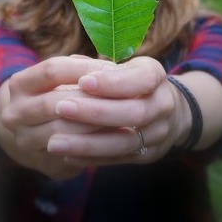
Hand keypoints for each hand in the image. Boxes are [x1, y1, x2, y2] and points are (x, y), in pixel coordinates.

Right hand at [0, 55, 111, 179]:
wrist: (35, 130)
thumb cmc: (57, 93)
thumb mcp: (63, 75)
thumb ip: (83, 68)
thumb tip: (115, 70)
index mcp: (20, 84)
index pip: (51, 70)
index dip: (84, 69)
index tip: (113, 69)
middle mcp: (14, 113)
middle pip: (54, 103)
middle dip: (90, 99)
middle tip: (121, 95)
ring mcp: (24, 141)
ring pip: (61, 132)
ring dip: (93, 124)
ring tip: (121, 116)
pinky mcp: (40, 163)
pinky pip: (70, 156)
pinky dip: (93, 146)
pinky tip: (114, 138)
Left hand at [46, 56, 187, 166]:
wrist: (167, 112)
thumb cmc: (134, 81)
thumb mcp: (126, 67)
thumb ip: (101, 67)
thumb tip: (72, 63)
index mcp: (157, 76)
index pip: (141, 79)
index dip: (113, 82)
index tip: (82, 81)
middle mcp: (163, 105)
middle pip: (134, 113)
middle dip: (95, 112)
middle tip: (61, 108)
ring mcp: (158, 133)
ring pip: (125, 142)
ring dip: (88, 143)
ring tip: (55, 141)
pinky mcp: (148, 155)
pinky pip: (118, 159)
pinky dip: (91, 157)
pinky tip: (66, 154)